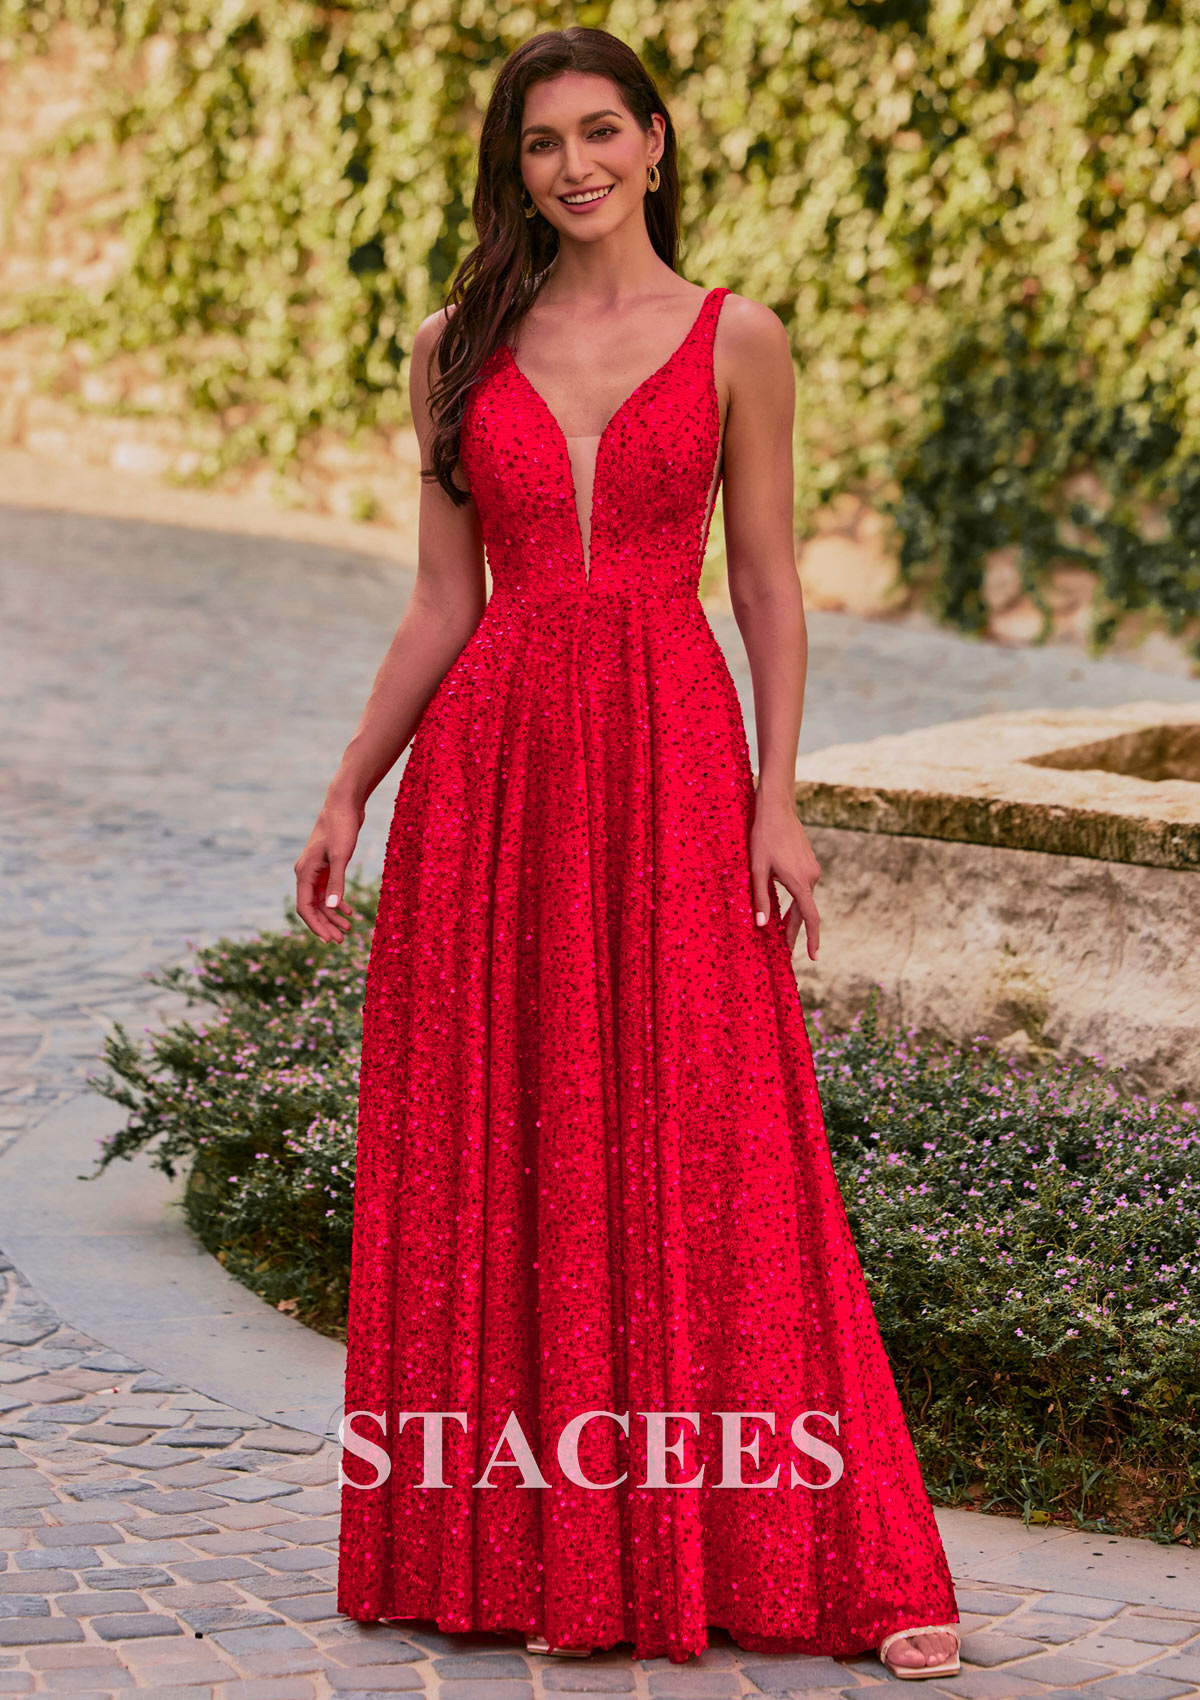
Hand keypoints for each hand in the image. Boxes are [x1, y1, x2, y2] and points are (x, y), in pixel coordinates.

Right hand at [294, 792, 364, 943]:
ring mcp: (316, 869)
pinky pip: (329, 890)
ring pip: (322, 900)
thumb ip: (337, 883)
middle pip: (313, 907)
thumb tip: (334, 909)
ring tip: (349, 929)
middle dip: (326, 925)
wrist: (345, 804)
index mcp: (304, 872)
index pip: (305, 907)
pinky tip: (350, 911)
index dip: (316, 926)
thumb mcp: (340, 856)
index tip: (329, 940)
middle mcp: (306, 873)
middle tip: (341, 941)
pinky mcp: (328, 865)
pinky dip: (338, 902)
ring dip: (334, 915)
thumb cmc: (341, 827)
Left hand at [749, 791, 820, 960]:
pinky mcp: (809, 862)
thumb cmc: (763, 837)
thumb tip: (763, 926)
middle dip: (795, 932)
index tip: (813, 957)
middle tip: (786, 952)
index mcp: (800, 882)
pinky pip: (803, 887)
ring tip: (782, 933)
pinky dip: (795, 900)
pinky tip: (783, 906)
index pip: (810, 918)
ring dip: (793, 915)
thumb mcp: (757, 869)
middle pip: (805, 911)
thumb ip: (761, 899)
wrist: (777, 808)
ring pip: (803, 899)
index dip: (812, 939)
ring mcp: (813, 868)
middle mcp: (812, 876)